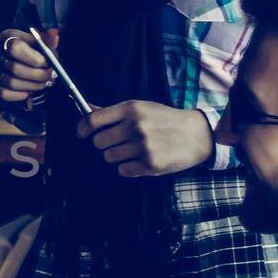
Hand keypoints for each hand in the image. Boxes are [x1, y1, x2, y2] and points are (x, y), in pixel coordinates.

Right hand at [0, 26, 56, 106]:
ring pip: (9, 82)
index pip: (15, 47)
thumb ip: (47, 40)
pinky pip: (2, 93)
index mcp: (6, 36)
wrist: (20, 64)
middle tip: (48, 78)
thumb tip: (54, 33)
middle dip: (36, 76)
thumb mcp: (41, 45)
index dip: (33, 59)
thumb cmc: (33, 54)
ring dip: (30, 86)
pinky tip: (27, 92)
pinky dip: (17, 95)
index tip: (47, 64)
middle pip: (13, 68)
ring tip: (40, 84)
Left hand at [78, 100, 214, 176]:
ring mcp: (143, 147)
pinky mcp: (150, 165)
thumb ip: (112, 111)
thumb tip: (86, 107)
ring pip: (109, 157)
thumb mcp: (141, 108)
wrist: (196, 134)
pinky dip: (128, 168)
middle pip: (99, 142)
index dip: (82, 128)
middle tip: (119, 142)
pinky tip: (141, 160)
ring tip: (133, 150)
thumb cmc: (165, 119)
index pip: (93, 120)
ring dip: (117, 156)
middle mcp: (136, 127)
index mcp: (131, 109)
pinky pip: (123, 170)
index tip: (81, 134)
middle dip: (105, 144)